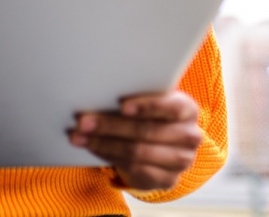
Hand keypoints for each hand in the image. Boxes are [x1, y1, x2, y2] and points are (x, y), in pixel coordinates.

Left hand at [68, 91, 201, 190]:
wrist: (163, 144)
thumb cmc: (150, 113)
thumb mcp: (148, 100)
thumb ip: (133, 95)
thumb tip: (96, 90)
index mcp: (187, 109)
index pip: (171, 107)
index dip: (146, 106)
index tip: (121, 106)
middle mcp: (190, 136)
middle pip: (146, 131)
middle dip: (110, 126)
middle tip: (82, 121)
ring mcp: (181, 161)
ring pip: (136, 152)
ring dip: (102, 144)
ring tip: (79, 136)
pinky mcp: (168, 180)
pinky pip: (134, 170)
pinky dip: (108, 157)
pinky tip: (92, 149)